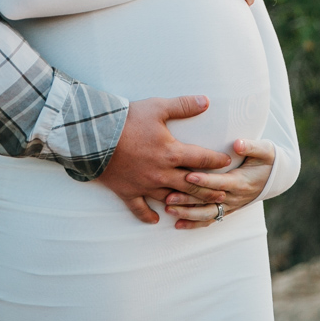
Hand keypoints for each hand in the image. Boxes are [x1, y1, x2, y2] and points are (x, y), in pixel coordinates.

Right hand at [96, 96, 232, 224]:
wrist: (93, 135)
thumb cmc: (126, 120)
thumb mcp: (157, 107)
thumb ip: (183, 105)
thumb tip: (205, 101)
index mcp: (171, 152)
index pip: (202, 159)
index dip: (217, 160)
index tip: (227, 163)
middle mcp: (162, 173)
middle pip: (192, 185)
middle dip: (210, 189)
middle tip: (223, 193)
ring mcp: (145, 185)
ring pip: (170, 199)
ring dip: (185, 204)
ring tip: (197, 207)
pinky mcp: (128, 191)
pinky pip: (140, 209)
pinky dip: (148, 215)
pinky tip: (157, 219)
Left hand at [163, 138, 276, 229]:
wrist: (275, 177)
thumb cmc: (266, 160)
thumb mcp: (265, 151)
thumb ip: (252, 147)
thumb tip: (238, 143)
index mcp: (241, 181)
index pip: (220, 182)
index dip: (205, 180)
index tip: (188, 176)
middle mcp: (234, 196)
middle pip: (208, 199)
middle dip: (188, 198)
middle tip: (168, 195)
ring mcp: (230, 205)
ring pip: (207, 213)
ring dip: (187, 213)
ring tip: (169, 209)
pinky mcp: (226, 209)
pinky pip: (210, 219)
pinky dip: (194, 223)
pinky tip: (178, 224)